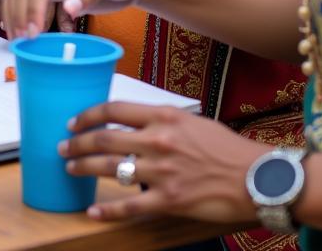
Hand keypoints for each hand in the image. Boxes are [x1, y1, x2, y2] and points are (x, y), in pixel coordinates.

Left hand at [60, 102, 263, 224]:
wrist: (258, 178)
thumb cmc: (227, 148)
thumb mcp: (192, 121)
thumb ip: (162, 121)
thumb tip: (136, 123)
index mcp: (164, 116)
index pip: (114, 110)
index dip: (88, 115)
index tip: (73, 122)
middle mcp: (159, 141)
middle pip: (104, 139)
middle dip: (77, 143)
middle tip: (62, 147)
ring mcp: (162, 172)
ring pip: (110, 169)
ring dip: (84, 169)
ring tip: (70, 169)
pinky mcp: (170, 201)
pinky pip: (130, 206)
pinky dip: (107, 209)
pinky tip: (92, 211)